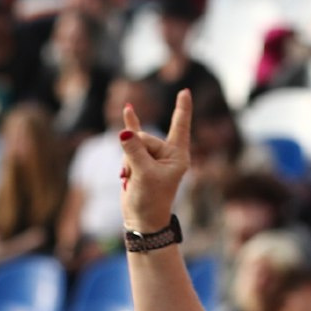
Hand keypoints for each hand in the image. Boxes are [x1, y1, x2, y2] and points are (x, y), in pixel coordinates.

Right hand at [121, 90, 192, 232]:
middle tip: (137, 176)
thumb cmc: (150, 199)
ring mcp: (152, 156)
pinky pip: (132, 139)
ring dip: (126, 161)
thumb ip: (134, 152)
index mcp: (177, 156)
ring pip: (132, 144)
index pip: (180, 127)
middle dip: (134, 154)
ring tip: (132, 179)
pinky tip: (128, 109)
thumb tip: (124, 133)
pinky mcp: (138, 159)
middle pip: (145, 139)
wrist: (141, 218)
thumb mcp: (144, 175)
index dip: (182, 109)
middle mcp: (167, 154)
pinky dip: (130, 125)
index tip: (185, 91)